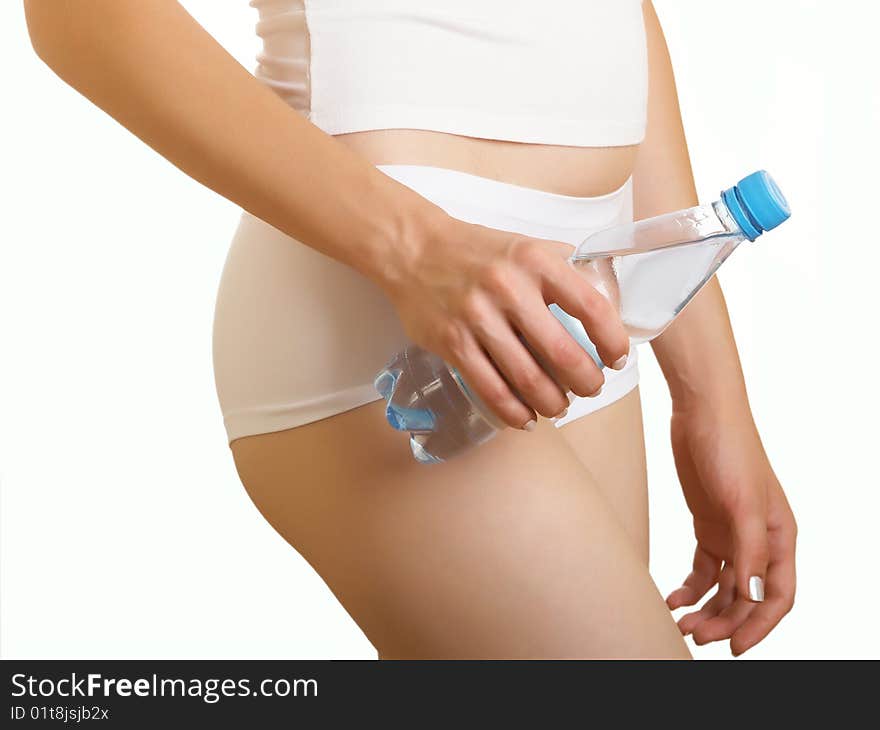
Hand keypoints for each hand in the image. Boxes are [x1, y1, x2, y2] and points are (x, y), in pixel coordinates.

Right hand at [378, 209, 629, 429]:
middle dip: (586, 382)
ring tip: (559, 407)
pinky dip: (513, 412)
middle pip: (563, 353)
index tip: (617, 358)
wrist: (413, 249)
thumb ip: (562, 267)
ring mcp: (477, 318)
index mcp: (536, 261)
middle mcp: (508, 288)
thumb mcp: (525, 245)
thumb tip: (601, 292)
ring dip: (552, 403)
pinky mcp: (452, 342)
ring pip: (528, 379)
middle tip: (591, 388)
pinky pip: (490, 389)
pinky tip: (524, 418)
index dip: (612, 340)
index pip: (591, 307)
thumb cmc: (475, 250)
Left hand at [665, 399, 796, 655]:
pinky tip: (673, 598)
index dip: (759, 626)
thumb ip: (748, 550)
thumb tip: (751, 596)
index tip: (733, 647)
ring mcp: (732, 532)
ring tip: (680, 622)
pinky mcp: (707, 523)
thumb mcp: (740, 502)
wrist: (701, 413)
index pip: (777, 596)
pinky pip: (702, 568)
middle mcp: (759, 540)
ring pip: (723, 586)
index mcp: (780, 537)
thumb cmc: (730, 449)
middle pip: (746, 596)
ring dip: (706, 608)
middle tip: (692, 634)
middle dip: (724, 621)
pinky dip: (690, 587)